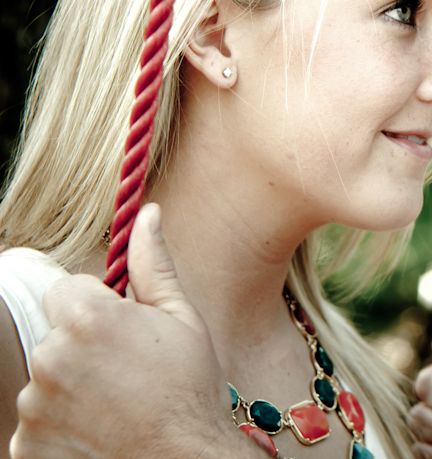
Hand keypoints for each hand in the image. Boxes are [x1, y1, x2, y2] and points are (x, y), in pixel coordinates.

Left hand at [10, 204, 248, 458]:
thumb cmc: (190, 391)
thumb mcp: (183, 320)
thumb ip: (153, 265)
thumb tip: (147, 214)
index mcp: (88, 318)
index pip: (66, 289)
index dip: (97, 308)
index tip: (123, 333)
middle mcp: (51, 357)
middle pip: (55, 335)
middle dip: (82, 348)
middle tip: (126, 374)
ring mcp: (33, 405)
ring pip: (45, 379)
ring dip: (70, 389)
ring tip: (115, 407)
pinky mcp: (24, 445)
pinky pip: (36, 422)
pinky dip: (60, 427)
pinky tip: (97, 432)